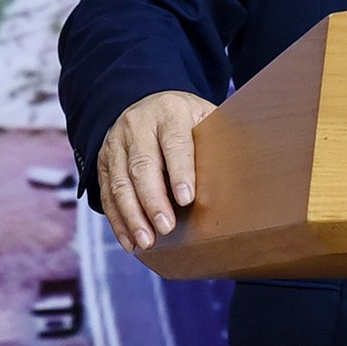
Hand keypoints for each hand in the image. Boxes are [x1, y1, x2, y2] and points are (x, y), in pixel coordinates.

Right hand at [98, 90, 216, 253]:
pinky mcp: (103, 162)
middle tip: (166, 228)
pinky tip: (130, 240)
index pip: (174, 142)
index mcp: (170, 112)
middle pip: (142, 165)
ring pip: (120, 183)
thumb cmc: (188, 119)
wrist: (149, 104)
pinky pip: (107, 194)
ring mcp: (116, 144)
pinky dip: (118, 220)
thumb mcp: (205, 118)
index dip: (180, 171)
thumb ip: (218, 140)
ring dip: (132, 216)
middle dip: (153, 200)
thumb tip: (243, 174)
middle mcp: (138, 126)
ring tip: (147, 241)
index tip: (187, 199)